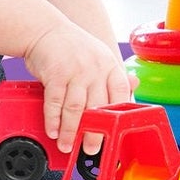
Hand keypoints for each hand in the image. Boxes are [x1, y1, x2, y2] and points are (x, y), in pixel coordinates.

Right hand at [23, 21, 131, 155]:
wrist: (45, 29)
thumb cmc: (72, 47)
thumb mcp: (99, 56)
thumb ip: (112, 75)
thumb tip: (134, 87)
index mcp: (109, 65)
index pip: (121, 94)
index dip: (119, 116)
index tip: (115, 134)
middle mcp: (95, 68)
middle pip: (98, 107)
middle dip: (94, 132)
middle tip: (92, 149)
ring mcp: (76, 70)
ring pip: (76, 109)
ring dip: (71, 132)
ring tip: (68, 146)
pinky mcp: (55, 74)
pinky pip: (55, 102)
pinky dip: (54, 120)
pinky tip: (54, 131)